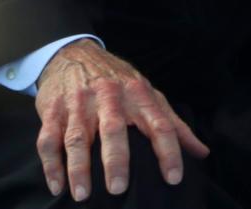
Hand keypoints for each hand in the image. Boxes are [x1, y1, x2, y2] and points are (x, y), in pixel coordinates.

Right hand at [34, 39, 208, 201]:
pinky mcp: (53, 111)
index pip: (159, 124)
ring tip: (82, 195)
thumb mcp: (150, 94)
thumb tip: (202, 152)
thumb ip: (174, 124)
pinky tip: (57, 186)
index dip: (169, 151)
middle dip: (116, 160)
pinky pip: (48, 140)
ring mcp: (79, 104)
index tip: (174, 177)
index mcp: (139, 94)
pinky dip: (51, 165)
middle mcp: (109, 97)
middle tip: (119, 188)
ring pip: (78, 137)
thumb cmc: (119, 81)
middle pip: (114, 129)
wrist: (74, 54)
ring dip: (79, 168)